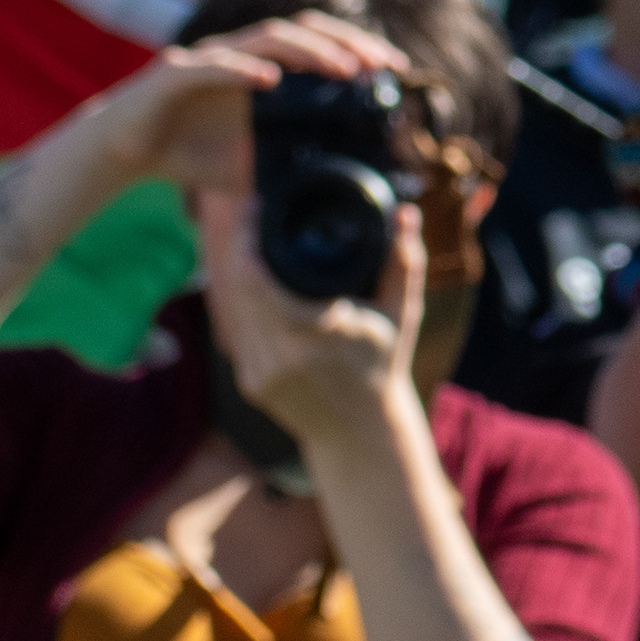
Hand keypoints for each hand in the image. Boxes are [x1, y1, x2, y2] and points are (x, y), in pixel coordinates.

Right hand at [82, 11, 408, 197]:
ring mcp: (206, 60)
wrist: (122, 151)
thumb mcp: (251, 166)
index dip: (356, 48)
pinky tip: (271, 80)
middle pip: (300, 31)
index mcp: (260, 70)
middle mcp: (238, 55)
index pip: (316, 44)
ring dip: (307, 51)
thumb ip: (288, 164)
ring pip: (265, 40)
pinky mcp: (173, 75)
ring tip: (341, 68)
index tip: (394, 67)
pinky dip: (244, 70)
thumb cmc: (188, 153)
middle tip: (379, 63)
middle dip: (344, 42)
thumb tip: (339, 185)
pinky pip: (213, 65)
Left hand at [204, 189, 421, 450]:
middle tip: (250, 218)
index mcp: (316, 331)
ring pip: (233, 309)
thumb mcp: (402, 313)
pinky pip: (238, 333)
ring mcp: (261, 372)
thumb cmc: (383, 366)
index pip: (258, 276)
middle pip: (239, 286)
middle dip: (238, 247)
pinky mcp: (250, 383)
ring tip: (249, 245)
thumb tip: (407, 213)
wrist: (362, 432)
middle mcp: (281, 353)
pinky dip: (243, 308)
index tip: (254, 208)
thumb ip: (404, 263)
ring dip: (237, 276)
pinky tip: (253, 288)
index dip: (247, 237)